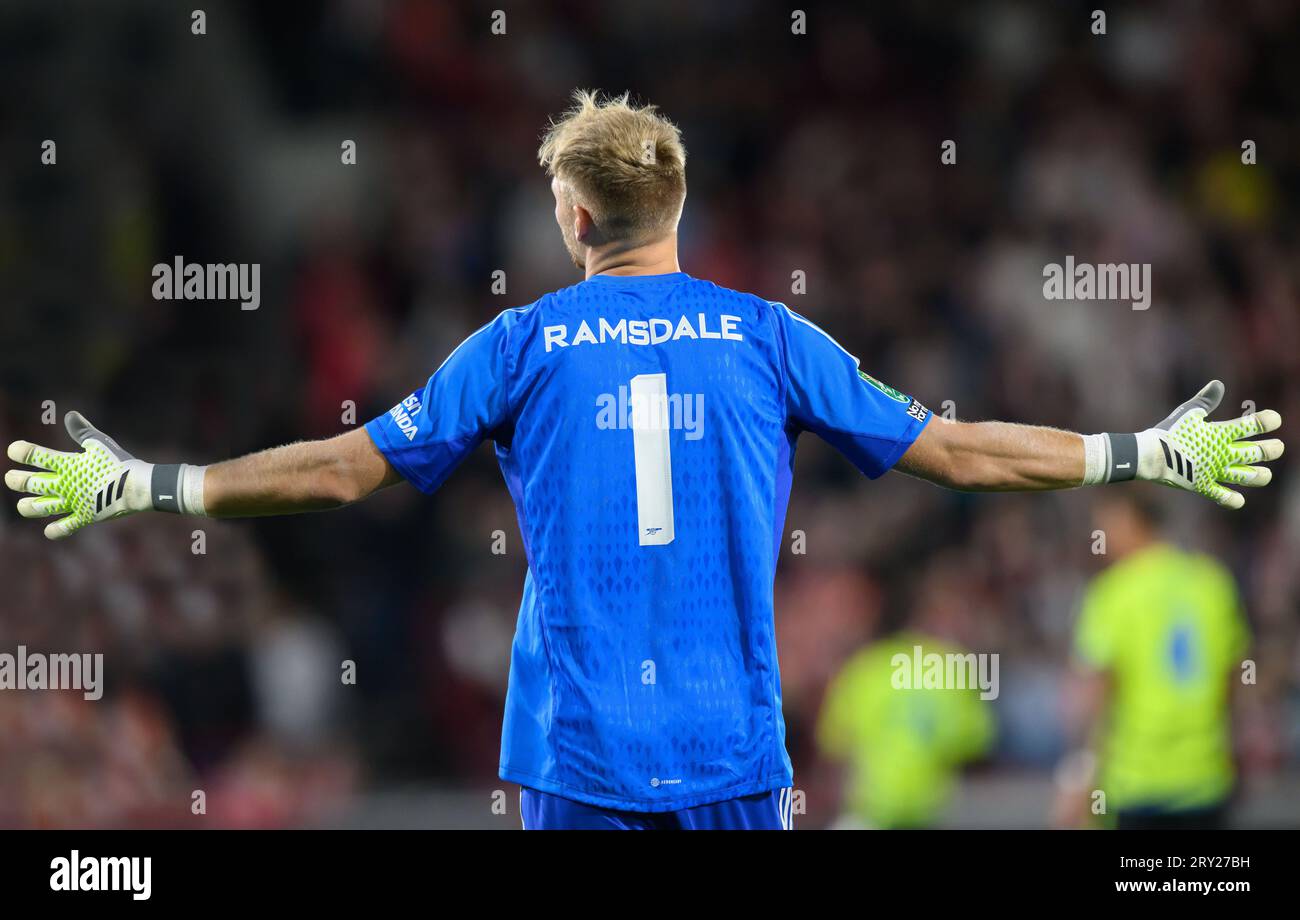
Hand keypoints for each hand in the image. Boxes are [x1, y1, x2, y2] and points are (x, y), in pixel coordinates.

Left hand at [5, 412, 153, 539]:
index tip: (14, 450)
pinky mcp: (85, 517)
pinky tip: (48, 530)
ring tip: (22, 505)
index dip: (21, 451)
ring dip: (28, 506)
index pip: (36, 455)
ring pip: (41, 507)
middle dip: (16, 480)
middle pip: (31, 483)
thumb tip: (70, 414)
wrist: (138, 486)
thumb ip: (82, 430)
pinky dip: (55, 530)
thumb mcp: (101, 443)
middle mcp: (65, 484)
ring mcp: (73, 502)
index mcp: (68, 463)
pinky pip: (65, 527)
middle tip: (11, 478)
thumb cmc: (120, 462)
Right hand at [1138, 380, 1283, 508]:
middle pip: (1258, 452)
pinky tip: (1239, 499)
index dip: (1268, 421)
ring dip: (1260, 475)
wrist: (1148, 455)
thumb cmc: (1167, 431)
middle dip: (1273, 449)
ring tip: (1265, 473)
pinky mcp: (1202, 486)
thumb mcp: (1186, 413)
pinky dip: (1233, 500)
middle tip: (1277, 447)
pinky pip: (1223, 496)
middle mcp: (1222, 453)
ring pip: (1247, 477)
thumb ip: (1206, 400)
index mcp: (1220, 433)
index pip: (1252, 425)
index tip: (1274, 420)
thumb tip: (1218, 384)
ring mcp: (1214, 471)